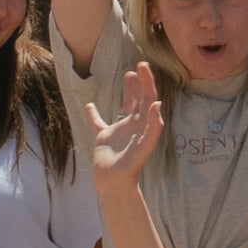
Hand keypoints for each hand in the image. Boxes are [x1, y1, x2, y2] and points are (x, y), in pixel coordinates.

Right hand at [85, 64, 165, 192]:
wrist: (116, 182)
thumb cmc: (132, 166)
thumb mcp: (145, 145)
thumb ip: (154, 126)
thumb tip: (157, 103)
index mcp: (145, 125)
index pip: (149, 98)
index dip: (148, 82)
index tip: (143, 66)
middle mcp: (135, 125)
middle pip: (140, 99)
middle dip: (141, 82)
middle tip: (140, 65)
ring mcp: (120, 130)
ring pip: (124, 106)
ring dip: (127, 91)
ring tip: (128, 74)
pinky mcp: (105, 138)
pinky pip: (98, 122)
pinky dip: (94, 114)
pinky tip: (89, 105)